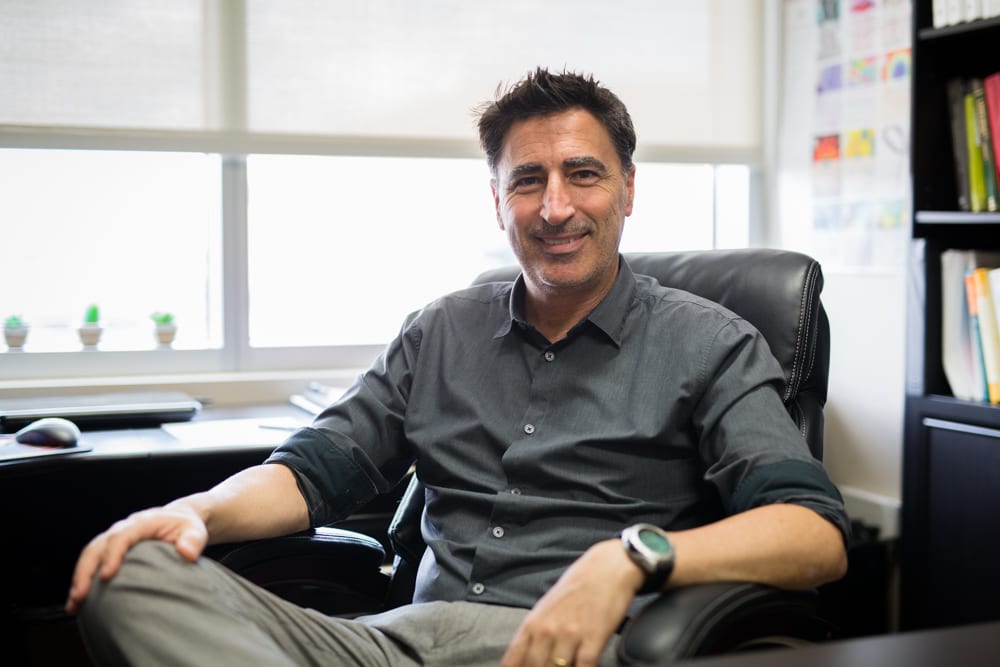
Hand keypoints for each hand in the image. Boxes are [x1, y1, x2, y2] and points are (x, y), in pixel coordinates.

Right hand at [65, 504, 206, 614]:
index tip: (108, 575)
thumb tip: (187, 553)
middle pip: (97, 546)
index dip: (112, 555)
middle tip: (80, 595)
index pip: (121, 537)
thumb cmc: (186, 526)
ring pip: (89, 555)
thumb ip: (193, 540)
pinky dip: (82, 581)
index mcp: (141, 523)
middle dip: (86, 571)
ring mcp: (113, 538)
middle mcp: (122, 529)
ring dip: (78, 579)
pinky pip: (91, 563)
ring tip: (74, 604)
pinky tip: (78, 603)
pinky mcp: (110, 550)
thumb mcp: (195, 530)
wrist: (178, 519)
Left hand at [501, 539, 643, 666]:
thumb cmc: (577, 587)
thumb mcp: (547, 607)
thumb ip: (536, 633)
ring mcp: (570, 635)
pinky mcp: (594, 639)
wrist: (608, 568)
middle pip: (534, 666)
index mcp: (533, 622)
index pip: (514, 658)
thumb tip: (527, 657)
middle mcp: (548, 630)